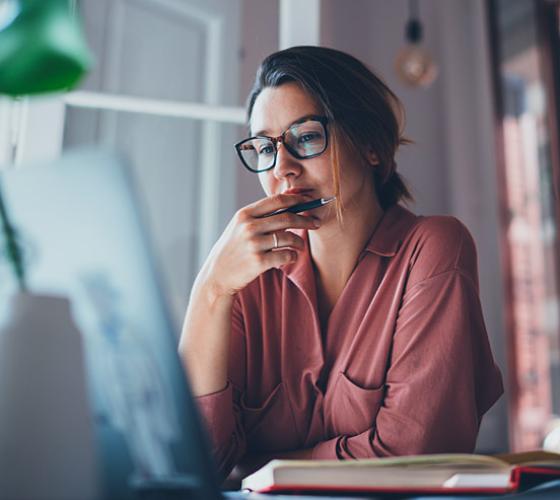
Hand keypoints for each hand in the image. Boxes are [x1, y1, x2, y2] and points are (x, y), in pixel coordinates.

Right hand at [200, 193, 319, 296]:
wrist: (218, 275)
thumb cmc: (233, 249)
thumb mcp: (240, 227)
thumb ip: (260, 215)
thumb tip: (289, 201)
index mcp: (244, 214)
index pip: (276, 200)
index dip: (296, 199)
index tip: (309, 200)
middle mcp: (248, 226)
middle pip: (287, 218)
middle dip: (305, 220)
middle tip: (315, 223)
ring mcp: (253, 244)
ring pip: (289, 237)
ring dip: (300, 242)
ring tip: (300, 245)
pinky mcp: (258, 262)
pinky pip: (286, 256)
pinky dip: (293, 256)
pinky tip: (291, 257)